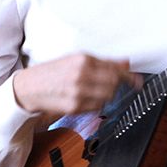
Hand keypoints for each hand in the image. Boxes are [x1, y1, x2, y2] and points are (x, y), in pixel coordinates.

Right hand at [12, 53, 142, 116]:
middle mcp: (81, 75)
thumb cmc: (51, 72)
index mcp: (83, 59)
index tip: (136, 81)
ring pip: (107, 97)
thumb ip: (102, 62)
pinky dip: (96, 103)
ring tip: (94, 91)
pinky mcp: (75, 107)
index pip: (114, 69)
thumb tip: (125, 63)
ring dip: (106, 95)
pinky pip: (96, 106)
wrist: (30, 88)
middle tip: (112, 85)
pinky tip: (87, 98)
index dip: (129, 76)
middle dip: (116, 86)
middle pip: (114, 84)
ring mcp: (78, 92)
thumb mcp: (75, 59)